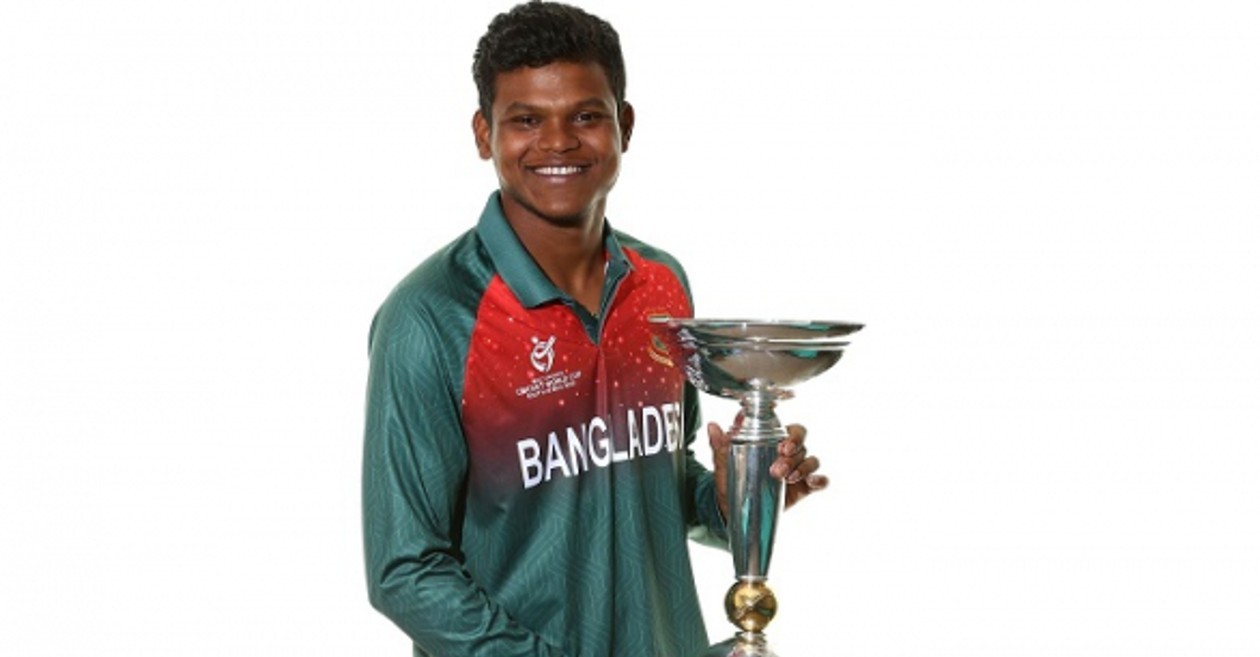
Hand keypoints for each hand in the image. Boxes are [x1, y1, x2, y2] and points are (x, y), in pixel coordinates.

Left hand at [708, 420, 827, 521]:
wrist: (732, 508)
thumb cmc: (731, 480)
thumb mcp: (724, 463)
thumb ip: (720, 445)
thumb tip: (713, 427)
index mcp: (773, 442)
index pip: (792, 430)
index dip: (793, 436)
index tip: (783, 446)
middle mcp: (788, 454)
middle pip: (803, 446)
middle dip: (793, 456)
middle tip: (777, 468)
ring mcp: (796, 471)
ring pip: (811, 461)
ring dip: (802, 468)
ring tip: (786, 479)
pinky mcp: (802, 488)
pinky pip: (819, 481)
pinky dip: (820, 480)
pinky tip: (813, 483)